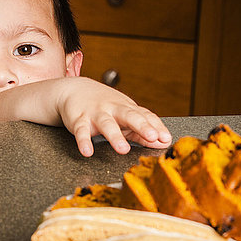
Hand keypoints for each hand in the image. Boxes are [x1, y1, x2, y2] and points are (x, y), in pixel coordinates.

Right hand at [57, 77, 171, 156]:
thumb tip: (164, 141)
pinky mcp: (79, 120)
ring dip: (115, 136)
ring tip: (123, 149)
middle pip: (129, 116)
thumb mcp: (124, 115)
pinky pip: (81, 131)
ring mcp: (96, 114)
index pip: (145, 116)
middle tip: (152, 136)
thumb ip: (142, 131)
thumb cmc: (104, 105)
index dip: (156, 127)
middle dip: (141, 126)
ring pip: (106, 124)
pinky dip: (84, 141)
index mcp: (127, 109)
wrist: (74, 89)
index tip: (166, 139)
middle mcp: (114, 109)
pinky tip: (87, 151)